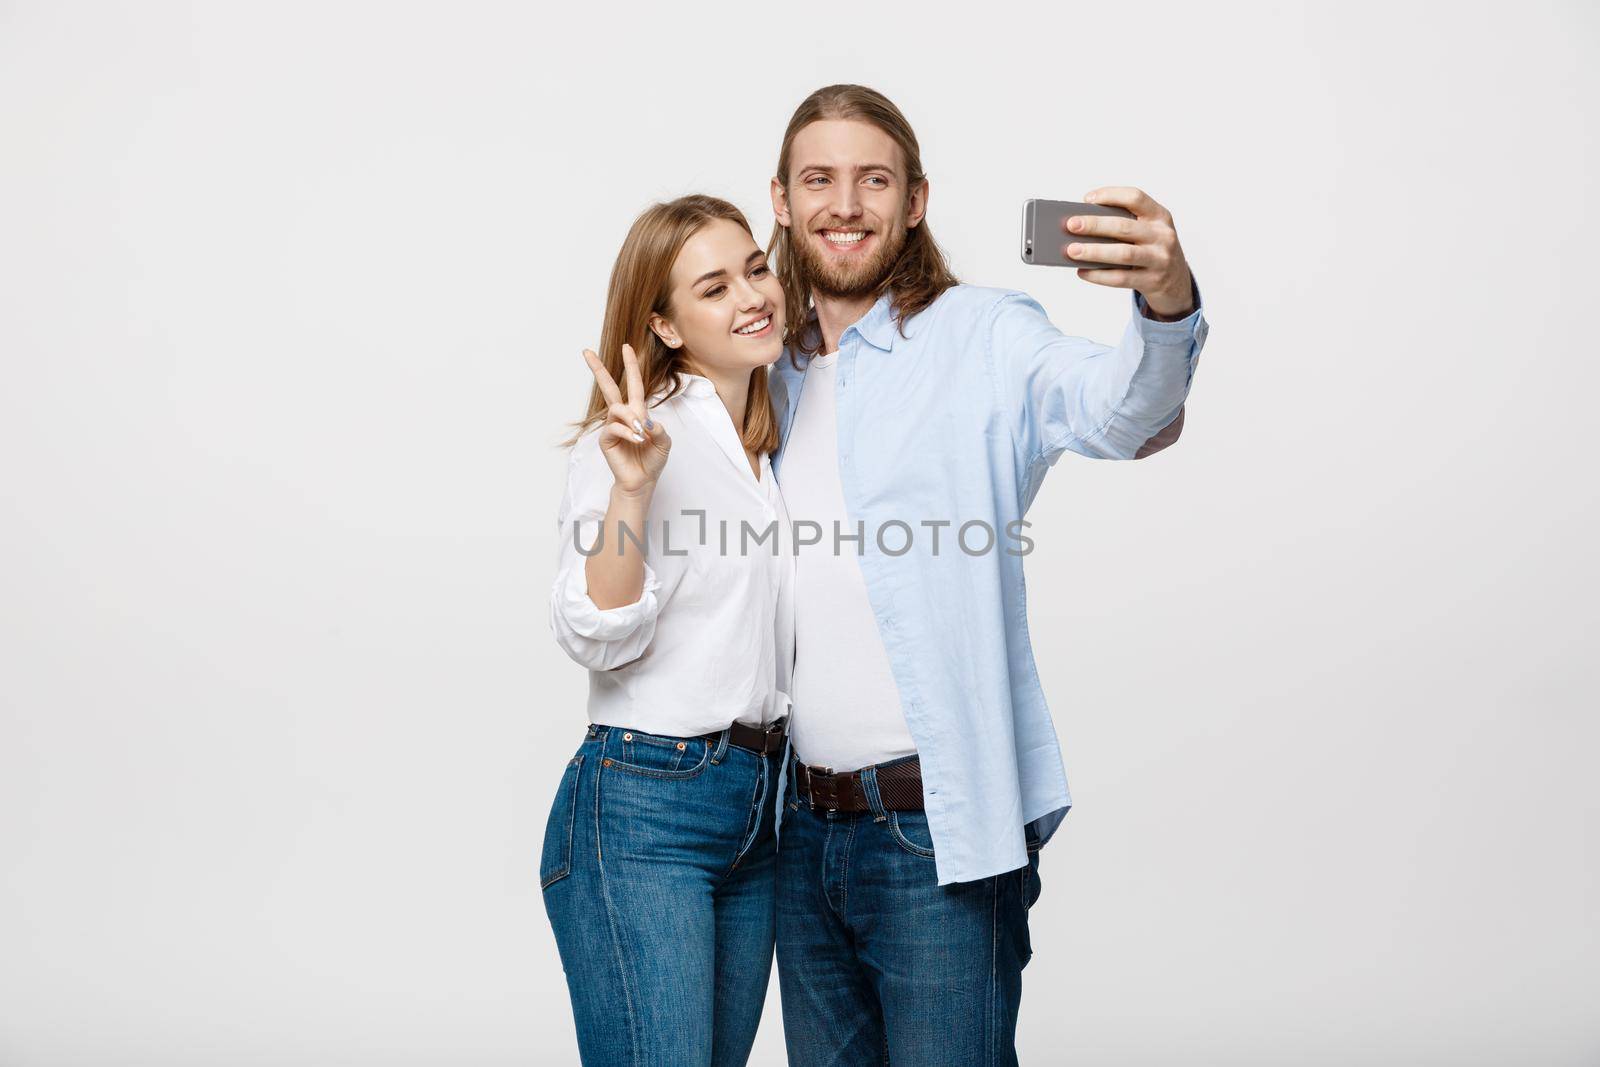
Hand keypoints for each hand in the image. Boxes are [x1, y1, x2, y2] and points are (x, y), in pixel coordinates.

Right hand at [581, 343, 670, 495]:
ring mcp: (612, 426)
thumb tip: (646, 420)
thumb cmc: (652, 460)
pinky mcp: (606, 439)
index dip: (631, 366)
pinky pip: (614, 427)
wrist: (642, 481)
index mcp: (637, 412)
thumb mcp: (665, 443)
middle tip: (586, 352)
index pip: (633, 384)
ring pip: (617, 408)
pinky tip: (637, 440)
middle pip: (608, 387)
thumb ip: (660, 429)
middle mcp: (622, 416)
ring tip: (641, 433)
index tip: (627, 347)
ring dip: (631, 418)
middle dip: (599, 369)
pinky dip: (628, 432)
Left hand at [1063, 187, 1194, 318]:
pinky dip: (1098, 275)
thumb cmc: (1152, 250)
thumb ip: (1124, 224)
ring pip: (1123, 253)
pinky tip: (1082, 271)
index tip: (1087, 199)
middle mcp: (1162, 236)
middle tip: (1071, 225)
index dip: (1111, 195)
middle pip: (1124, 227)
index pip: (1136, 197)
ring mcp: (1159, 259)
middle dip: (1095, 225)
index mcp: (1160, 216)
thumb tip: (1082, 226)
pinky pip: (1121, 278)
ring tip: (1072, 250)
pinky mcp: (1152, 281)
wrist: (1177, 282)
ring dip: (1094, 251)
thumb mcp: (1147, 231)